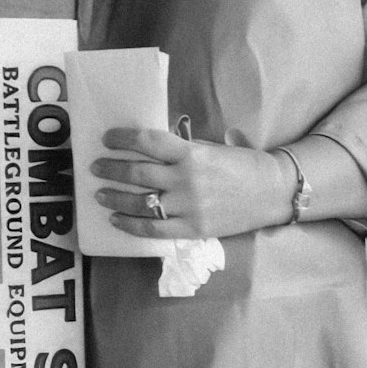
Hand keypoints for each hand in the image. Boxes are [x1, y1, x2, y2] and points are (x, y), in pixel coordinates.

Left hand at [90, 127, 293, 240]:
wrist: (272, 191)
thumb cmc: (241, 165)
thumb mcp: (210, 147)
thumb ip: (182, 149)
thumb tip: (148, 148)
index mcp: (192, 153)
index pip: (149, 142)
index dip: (123, 139)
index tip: (107, 138)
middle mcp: (187, 179)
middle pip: (138, 173)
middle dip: (111, 169)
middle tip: (95, 167)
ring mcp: (189, 207)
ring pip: (141, 203)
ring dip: (115, 197)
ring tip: (100, 194)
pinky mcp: (193, 229)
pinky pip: (154, 229)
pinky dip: (131, 225)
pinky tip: (117, 219)